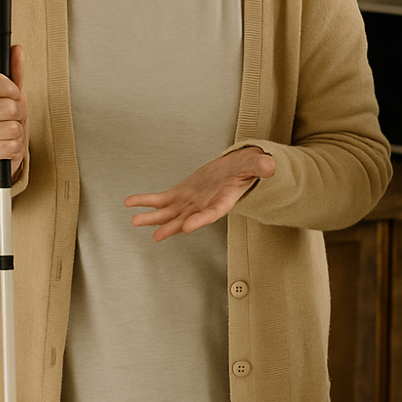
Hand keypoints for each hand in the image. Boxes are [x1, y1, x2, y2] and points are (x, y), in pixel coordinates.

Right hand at [0, 45, 27, 188]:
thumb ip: (15, 73)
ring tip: (9, 133)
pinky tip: (6, 147)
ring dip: (18, 133)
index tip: (13, 96)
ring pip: (13, 128)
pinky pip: (12, 146)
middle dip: (19, 114)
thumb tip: (17, 48)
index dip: (11, 90)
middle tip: (13, 118)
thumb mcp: (13, 96)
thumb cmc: (5, 120)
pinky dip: (16, 148)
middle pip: (9, 107)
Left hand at [125, 147, 276, 241]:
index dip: (200, 220)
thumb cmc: (246, 169)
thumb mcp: (255, 165)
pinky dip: (146, 200)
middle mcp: (204, 206)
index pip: (211, 213)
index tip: (188, 227)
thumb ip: (260, 166)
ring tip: (135, 221)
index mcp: (222, 202)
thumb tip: (270, 166)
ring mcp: (190, 201)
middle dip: (171, 227)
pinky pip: (161, 199)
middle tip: (157, 235)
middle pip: (186, 219)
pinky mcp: (181, 193)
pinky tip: (131, 202)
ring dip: (153, 218)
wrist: (235, 168)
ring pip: (169, 213)